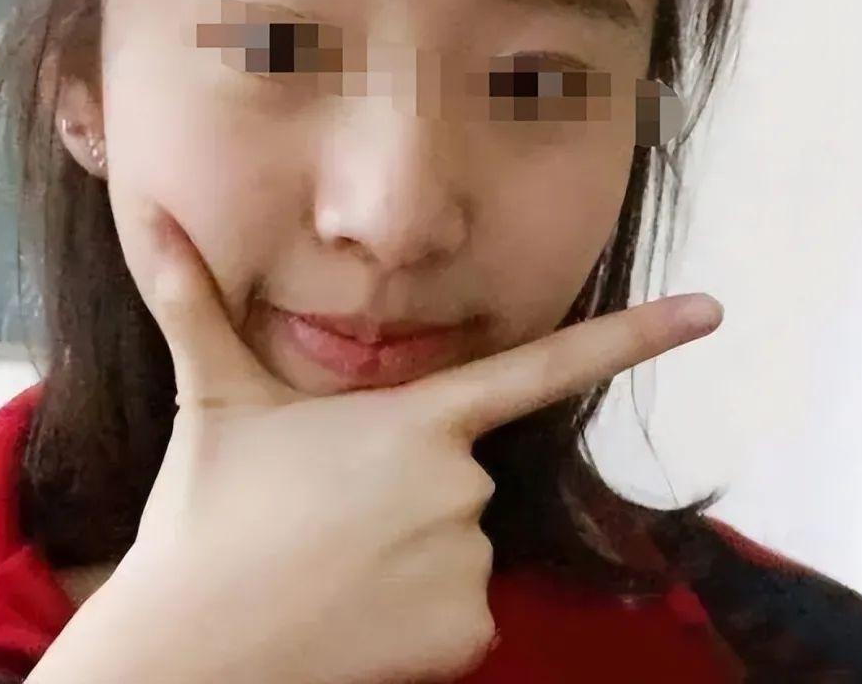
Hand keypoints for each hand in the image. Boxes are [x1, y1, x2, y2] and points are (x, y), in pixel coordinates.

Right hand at [32, 201, 721, 683]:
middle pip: (463, 468)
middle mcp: (457, 487)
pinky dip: (419, 607)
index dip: (634, 336)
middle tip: (326, 508)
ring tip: (333, 561)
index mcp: (413, 420)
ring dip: (409, 544)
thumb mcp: (211, 397)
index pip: (542, 367)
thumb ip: (190, 301)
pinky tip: (356, 611)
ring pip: (459, 537)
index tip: (712, 311)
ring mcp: (466, 566)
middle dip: (407, 480)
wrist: (192, 647)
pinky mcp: (467, 635)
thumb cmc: (208, 511)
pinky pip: (461, 605)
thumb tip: (149, 220)